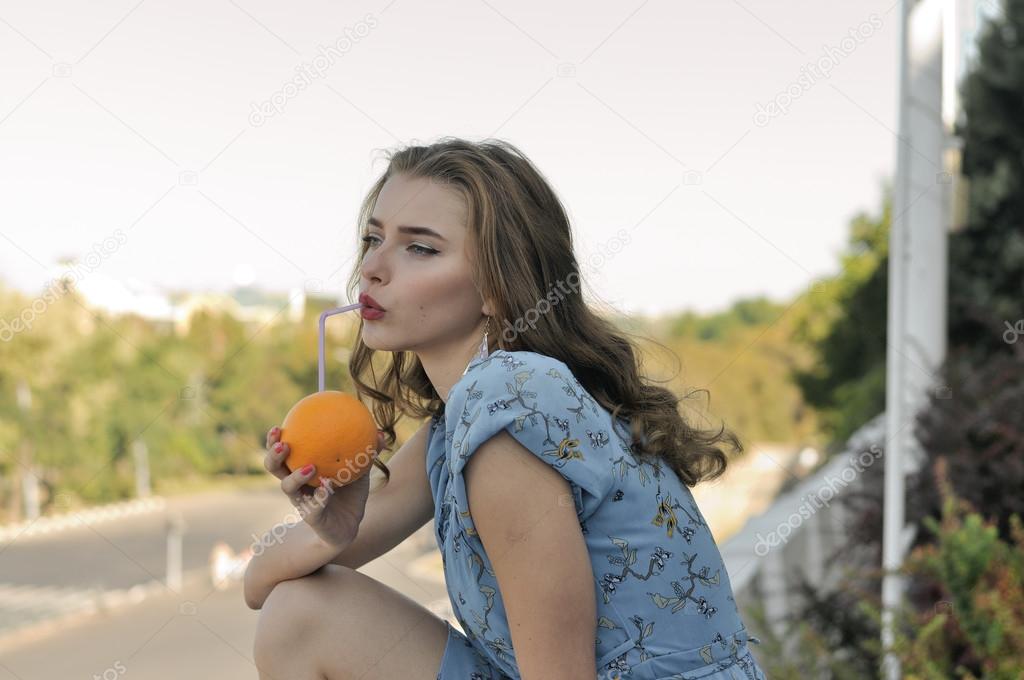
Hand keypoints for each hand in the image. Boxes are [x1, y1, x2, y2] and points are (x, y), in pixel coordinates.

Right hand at [263, 425, 384, 549]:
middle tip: (283, 443)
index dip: (274, 440)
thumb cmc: (349, 493)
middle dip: (273, 455)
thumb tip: (381, 433)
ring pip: (288, 488)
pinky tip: (327, 487)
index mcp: (300, 470)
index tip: (277, 426)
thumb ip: (367, 452)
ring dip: (296, 476)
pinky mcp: (313, 517)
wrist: (349, 525)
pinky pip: (314, 507)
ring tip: (310, 466)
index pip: (282, 452)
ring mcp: (302, 502)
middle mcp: (296, 486)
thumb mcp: (359, 470)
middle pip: (274, 469)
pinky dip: (320, 497)